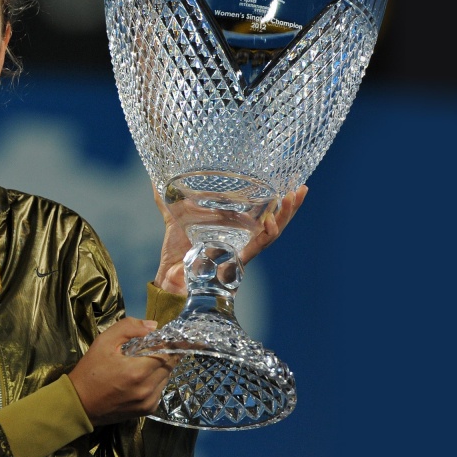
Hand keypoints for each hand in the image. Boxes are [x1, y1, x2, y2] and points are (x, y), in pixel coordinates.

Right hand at [67, 317, 175, 425]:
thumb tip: (153, 326)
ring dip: (161, 368)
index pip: (168, 353)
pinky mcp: (147, 410)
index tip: (169, 338)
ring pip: (166, 378)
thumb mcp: (104, 342)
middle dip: (166, 354)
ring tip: (145, 362)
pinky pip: (160, 390)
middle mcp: (147, 389)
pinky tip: (141, 377)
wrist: (80, 404)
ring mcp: (148, 402)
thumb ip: (128, 328)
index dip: (170, 344)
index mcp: (138, 371)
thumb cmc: (90, 371)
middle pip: (170, 366)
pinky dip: (156, 381)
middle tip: (155, 347)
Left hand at [151, 184, 308, 293]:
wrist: (170, 277)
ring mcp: (243, 250)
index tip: (288, 181)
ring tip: (293, 197)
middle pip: (274, 220)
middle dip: (290, 206)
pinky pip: (257, 247)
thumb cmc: (176, 252)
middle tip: (302, 188)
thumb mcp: (174, 219)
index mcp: (234, 228)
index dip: (275, 198)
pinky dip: (266, 235)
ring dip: (285, 216)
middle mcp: (243, 239)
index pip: (261, 210)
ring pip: (272, 232)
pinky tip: (272, 222)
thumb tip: (154, 180)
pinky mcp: (238, 260)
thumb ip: (167, 200)